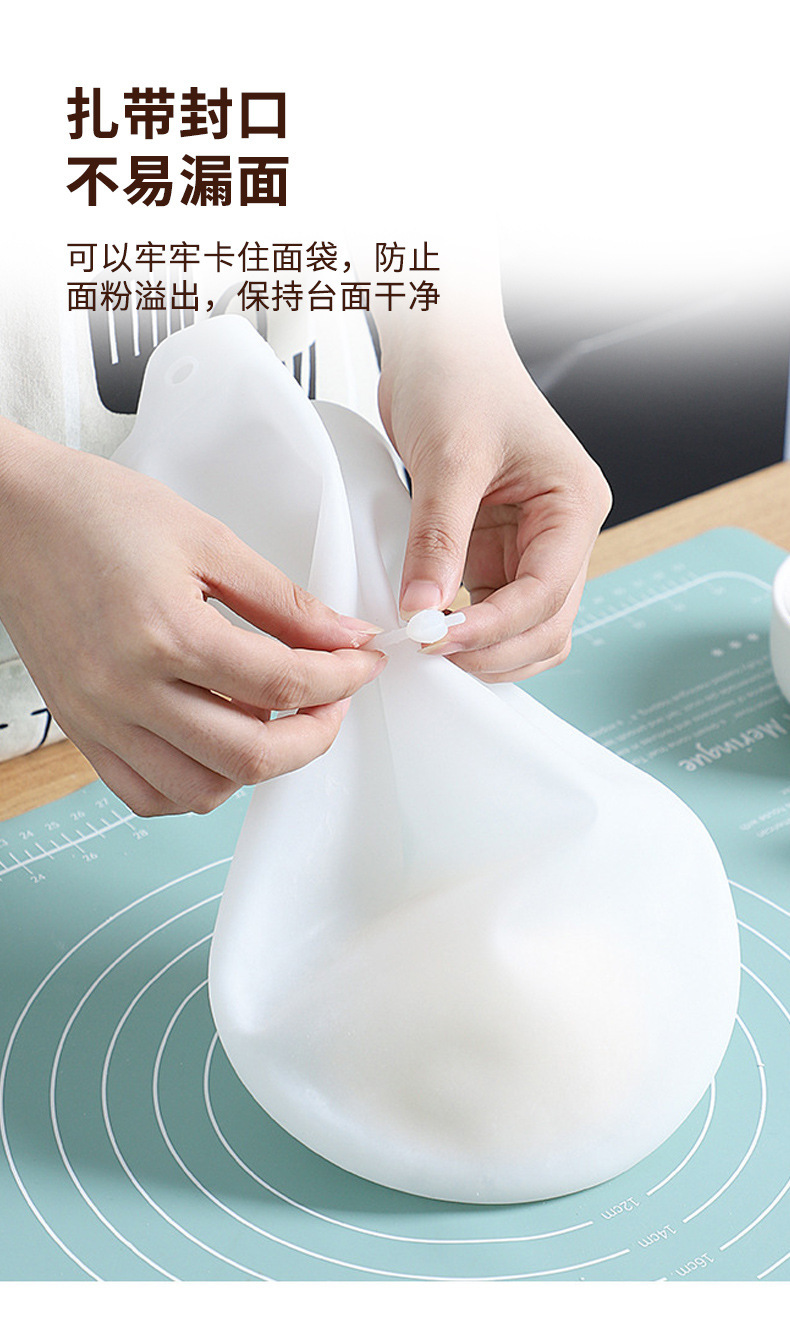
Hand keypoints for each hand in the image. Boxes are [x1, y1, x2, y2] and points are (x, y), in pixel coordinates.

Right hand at [0, 423, 384, 814]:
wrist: (13, 515)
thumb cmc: (98, 512)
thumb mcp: (207, 539)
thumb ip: (284, 601)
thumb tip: (346, 637)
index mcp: (164, 631)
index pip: (283, 683)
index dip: (342, 678)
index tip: (363, 663)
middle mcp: (126, 689)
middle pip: (249, 757)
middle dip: (316, 736)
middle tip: (334, 701)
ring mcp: (99, 719)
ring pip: (201, 791)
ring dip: (257, 767)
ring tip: (273, 718)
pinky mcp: (82, 732)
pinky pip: (148, 795)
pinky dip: (197, 784)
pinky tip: (217, 741)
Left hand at [378, 316, 610, 681]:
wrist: (440, 348)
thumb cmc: (461, 379)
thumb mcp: (449, 458)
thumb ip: (439, 538)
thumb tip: (424, 610)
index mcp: (573, 505)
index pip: (548, 592)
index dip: (496, 627)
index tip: (441, 640)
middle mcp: (561, 533)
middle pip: (546, 623)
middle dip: (494, 648)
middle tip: (432, 653)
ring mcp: (528, 546)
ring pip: (525, 628)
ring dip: (486, 649)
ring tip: (430, 648)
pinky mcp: (493, 551)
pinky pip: (491, 609)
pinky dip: (467, 629)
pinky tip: (430, 628)